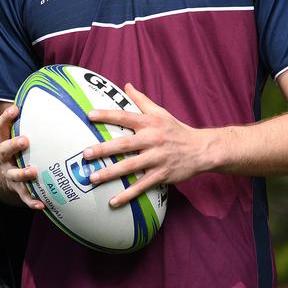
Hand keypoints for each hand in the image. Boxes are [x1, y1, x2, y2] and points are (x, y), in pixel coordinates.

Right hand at [0, 105, 46, 210]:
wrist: (4, 177)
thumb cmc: (18, 151)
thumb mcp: (18, 136)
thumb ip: (31, 122)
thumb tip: (51, 98)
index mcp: (4, 142)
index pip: (2, 127)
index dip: (6, 117)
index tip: (15, 108)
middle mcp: (4, 158)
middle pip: (4, 150)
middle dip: (14, 145)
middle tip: (24, 140)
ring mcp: (9, 174)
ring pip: (13, 175)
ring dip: (22, 173)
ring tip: (33, 172)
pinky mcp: (17, 190)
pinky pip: (24, 197)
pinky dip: (32, 201)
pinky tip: (42, 205)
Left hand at [84, 84, 214, 206]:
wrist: (201, 150)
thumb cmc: (176, 130)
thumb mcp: (160, 113)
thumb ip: (141, 100)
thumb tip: (126, 85)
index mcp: (150, 123)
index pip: (125, 116)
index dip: (108, 115)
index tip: (90, 115)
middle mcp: (153, 139)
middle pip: (125, 144)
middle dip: (104, 149)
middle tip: (86, 153)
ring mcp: (157, 158)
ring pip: (131, 166)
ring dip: (111, 173)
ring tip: (93, 177)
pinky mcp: (162, 175)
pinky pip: (142, 186)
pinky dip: (127, 195)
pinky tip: (113, 201)